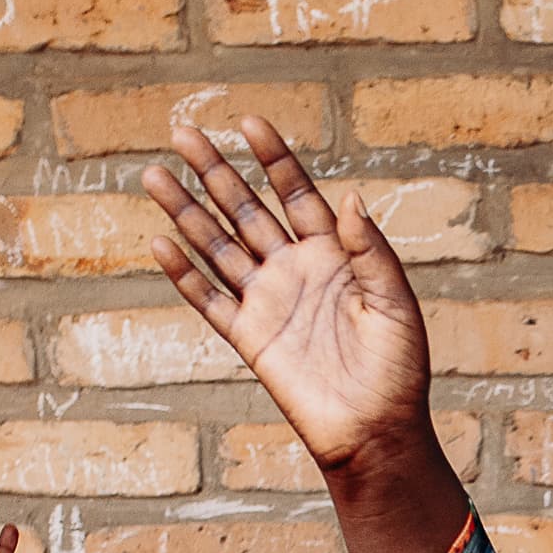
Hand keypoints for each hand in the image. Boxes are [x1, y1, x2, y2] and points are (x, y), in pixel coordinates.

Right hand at [142, 115, 436, 477]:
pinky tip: (160, 243)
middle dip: (214, 171)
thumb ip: (370, 251)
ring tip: (154, 175)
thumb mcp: (395, 304)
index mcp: (334, 254)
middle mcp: (295, 270)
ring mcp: (268, 302)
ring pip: (218, 246)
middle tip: (181, 132)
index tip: (248, 122)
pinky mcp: (249, 339)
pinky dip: (184, 274)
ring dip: (186, 211)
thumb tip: (349, 198)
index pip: (295, 194)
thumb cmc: (398, 369)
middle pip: (245, 209)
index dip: (273, 158)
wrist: (376, 431)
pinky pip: (209, 300)